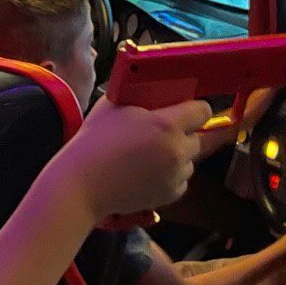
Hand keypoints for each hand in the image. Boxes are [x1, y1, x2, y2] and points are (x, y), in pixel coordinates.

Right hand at [52, 97, 210, 221]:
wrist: (83, 184)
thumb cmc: (95, 141)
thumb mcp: (114, 106)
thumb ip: (140, 96)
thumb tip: (153, 89)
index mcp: (167, 125)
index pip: (203, 111)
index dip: (193, 109)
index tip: (184, 111)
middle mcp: (178, 151)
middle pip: (199, 138)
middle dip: (184, 134)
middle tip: (160, 135)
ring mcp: (176, 175)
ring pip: (190, 161)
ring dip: (178, 157)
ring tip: (151, 156)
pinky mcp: (170, 195)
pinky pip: (181, 181)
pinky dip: (171, 177)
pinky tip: (148, 172)